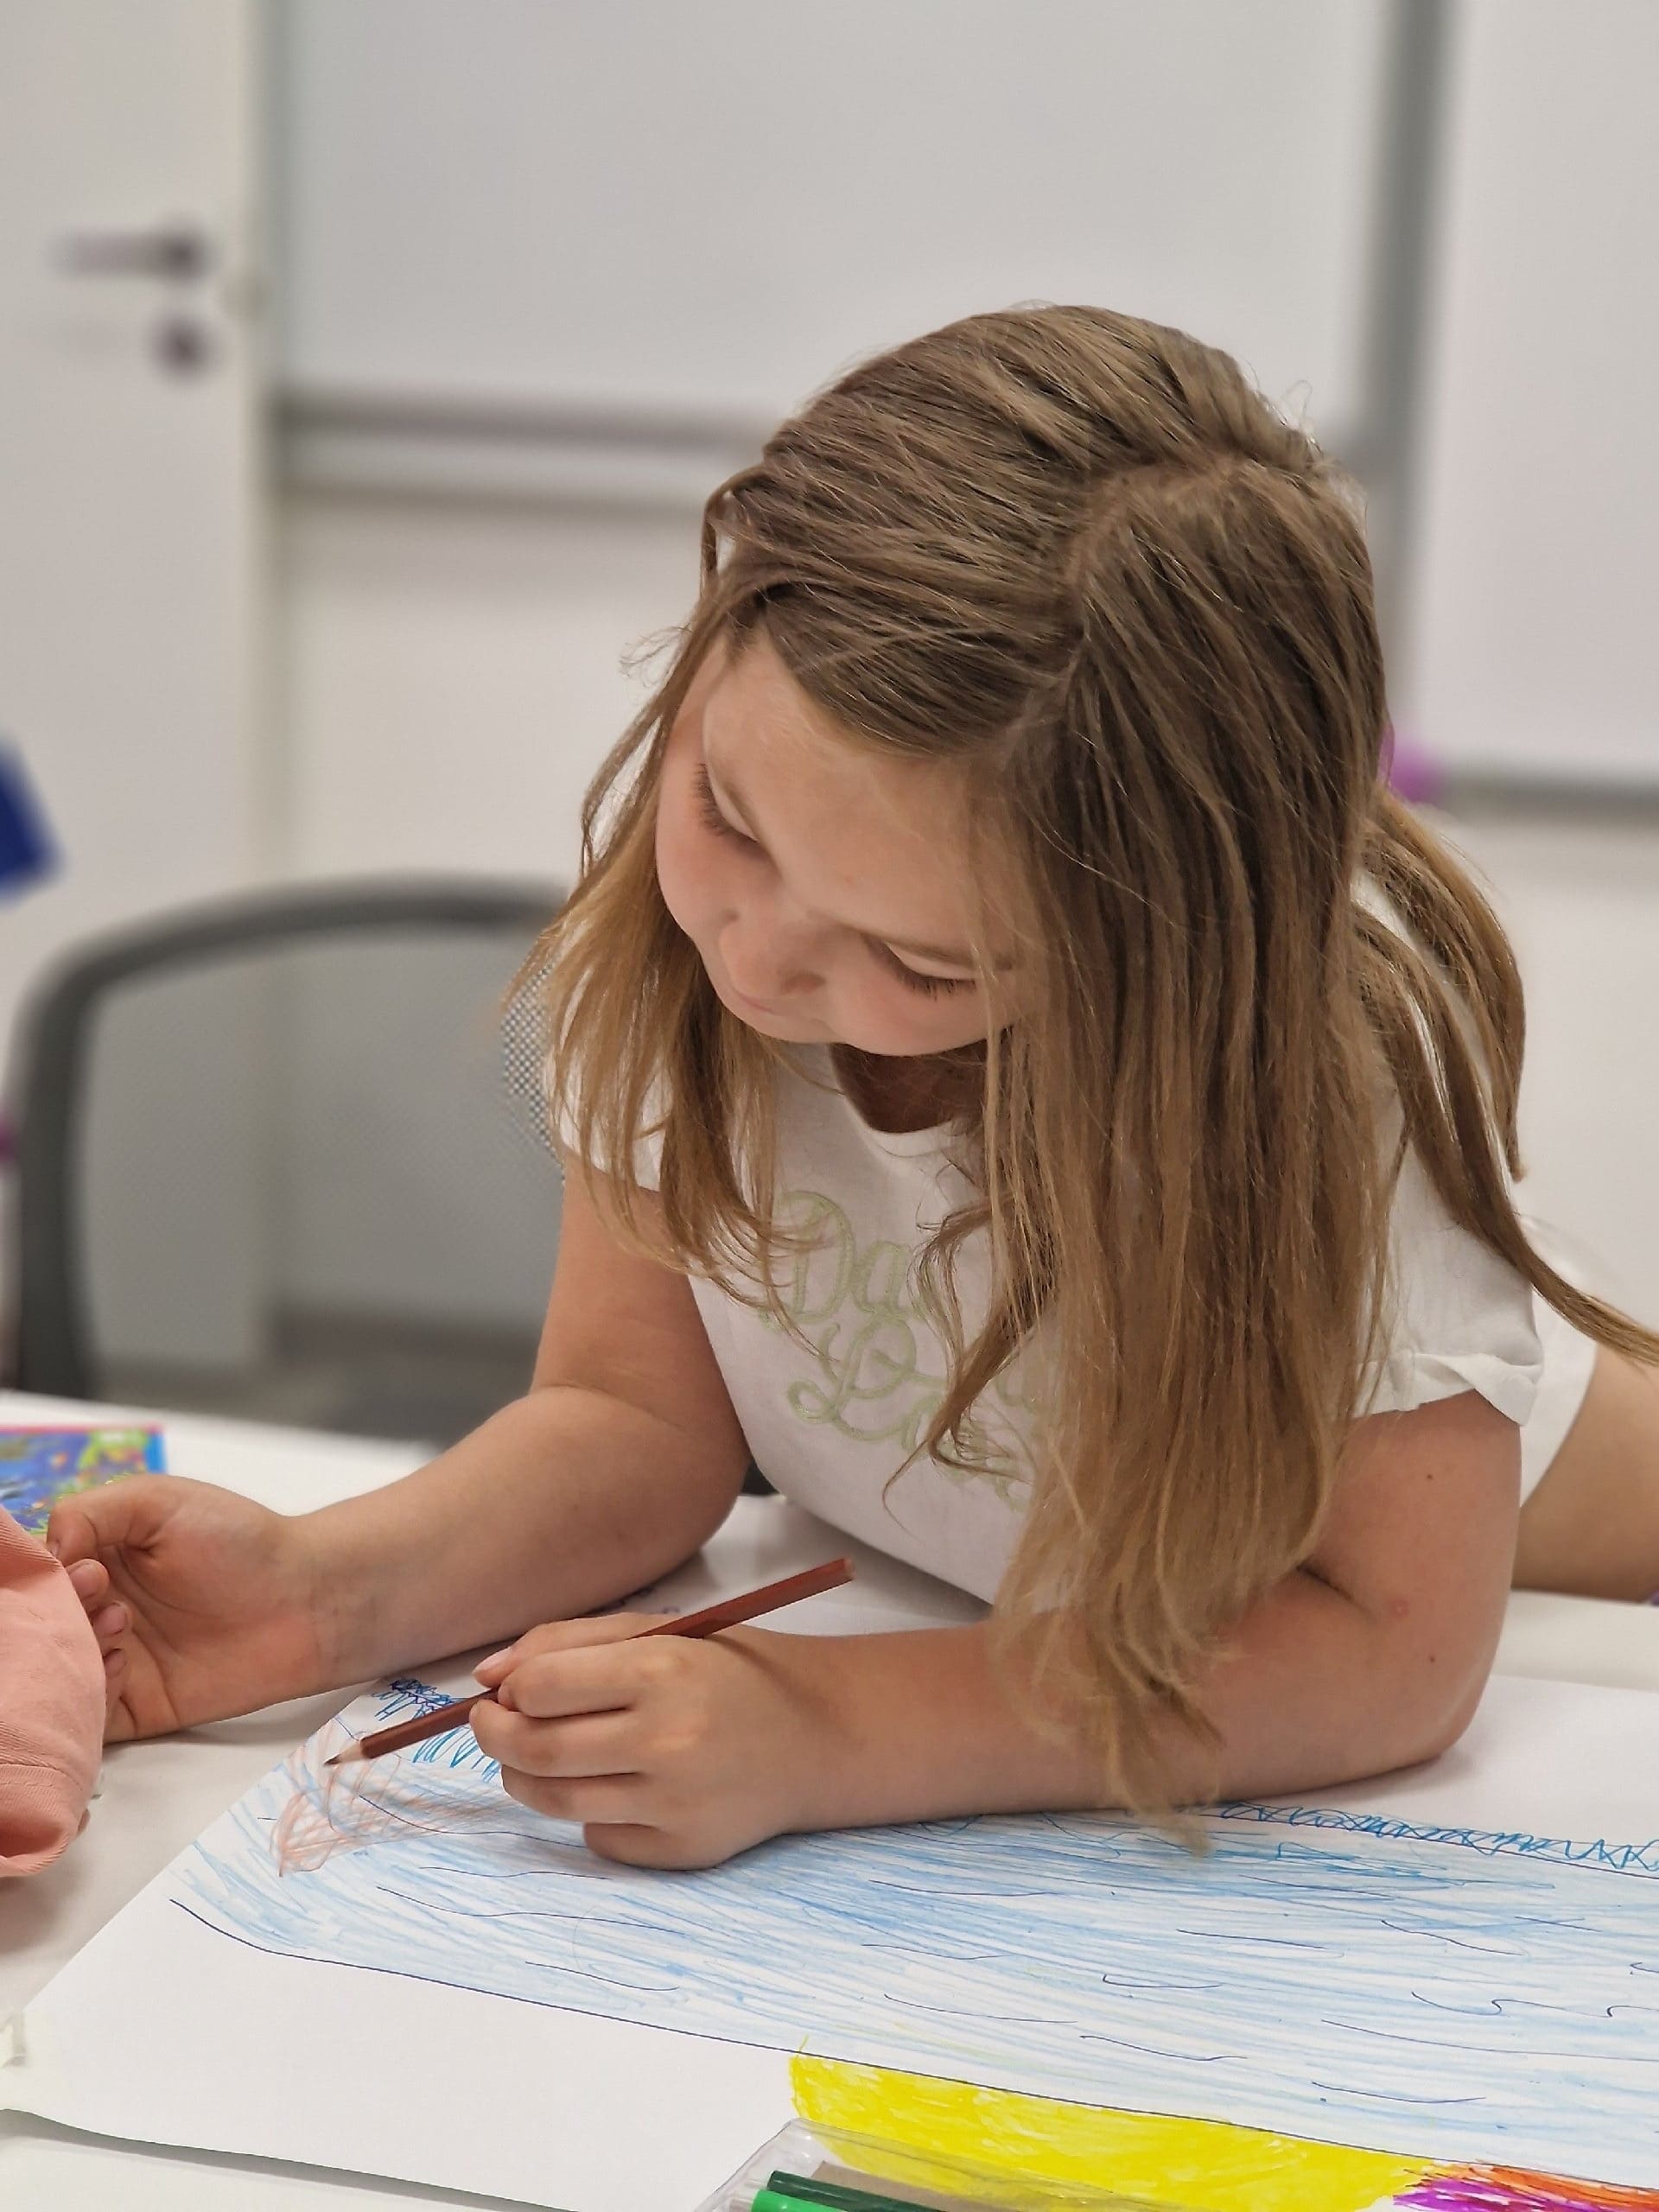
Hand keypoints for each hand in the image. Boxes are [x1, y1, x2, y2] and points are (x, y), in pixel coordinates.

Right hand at [47, 1477, 332, 1741]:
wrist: (304, 1597)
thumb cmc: (240, 1540)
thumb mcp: (157, 1501)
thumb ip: (87, 1512)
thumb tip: (46, 1551)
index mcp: (94, 1557)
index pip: (37, 1576)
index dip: (44, 1576)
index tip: (80, 1567)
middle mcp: (95, 1610)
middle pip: (37, 1627)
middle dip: (55, 1614)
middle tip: (98, 1593)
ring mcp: (112, 1659)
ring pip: (52, 1672)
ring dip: (72, 1650)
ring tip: (122, 1624)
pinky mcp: (134, 1705)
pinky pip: (84, 1715)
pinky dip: (88, 1692)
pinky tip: (122, 1662)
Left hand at [470, 1615, 833, 1868]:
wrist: (818, 1734)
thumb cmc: (730, 1670)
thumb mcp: (659, 1630)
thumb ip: (567, 1641)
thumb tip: (487, 1676)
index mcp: (663, 1668)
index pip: (541, 1688)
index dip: (508, 1690)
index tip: (508, 1689)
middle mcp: (668, 1738)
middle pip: (536, 1750)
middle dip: (494, 1736)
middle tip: (493, 1724)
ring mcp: (676, 1802)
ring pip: (555, 1801)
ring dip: (521, 1778)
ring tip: (532, 1755)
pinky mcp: (683, 1849)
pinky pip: (599, 1837)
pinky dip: (586, 1812)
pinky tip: (609, 1785)